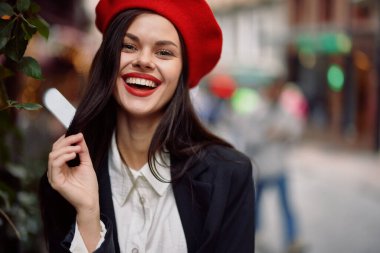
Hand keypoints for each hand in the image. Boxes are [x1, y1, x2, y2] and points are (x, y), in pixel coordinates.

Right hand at [48, 133, 100, 251]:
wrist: (91, 200)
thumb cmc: (89, 185)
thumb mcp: (86, 163)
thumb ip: (83, 150)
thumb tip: (80, 136)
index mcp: (61, 166)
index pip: (58, 148)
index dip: (67, 139)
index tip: (79, 135)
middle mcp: (55, 170)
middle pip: (54, 149)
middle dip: (67, 141)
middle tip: (78, 138)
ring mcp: (53, 176)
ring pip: (52, 155)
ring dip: (66, 148)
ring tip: (78, 149)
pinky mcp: (55, 181)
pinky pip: (54, 165)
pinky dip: (63, 157)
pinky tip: (73, 154)